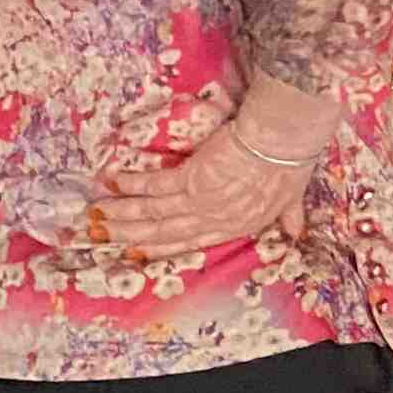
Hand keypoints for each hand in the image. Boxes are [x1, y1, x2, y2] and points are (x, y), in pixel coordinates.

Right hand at [89, 114, 312, 258]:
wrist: (283, 141)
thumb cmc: (290, 165)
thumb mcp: (292, 198)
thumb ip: (289, 217)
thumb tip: (296, 232)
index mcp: (237, 226)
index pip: (192, 243)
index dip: (162, 248)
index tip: (138, 251)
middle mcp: (214, 219)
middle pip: (164, 232)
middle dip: (130, 235)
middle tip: (101, 237)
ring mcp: (201, 201)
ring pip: (153, 212)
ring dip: (122, 214)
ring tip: (96, 216)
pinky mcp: (192, 178)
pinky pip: (154, 186)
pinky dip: (131, 185)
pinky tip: (111, 183)